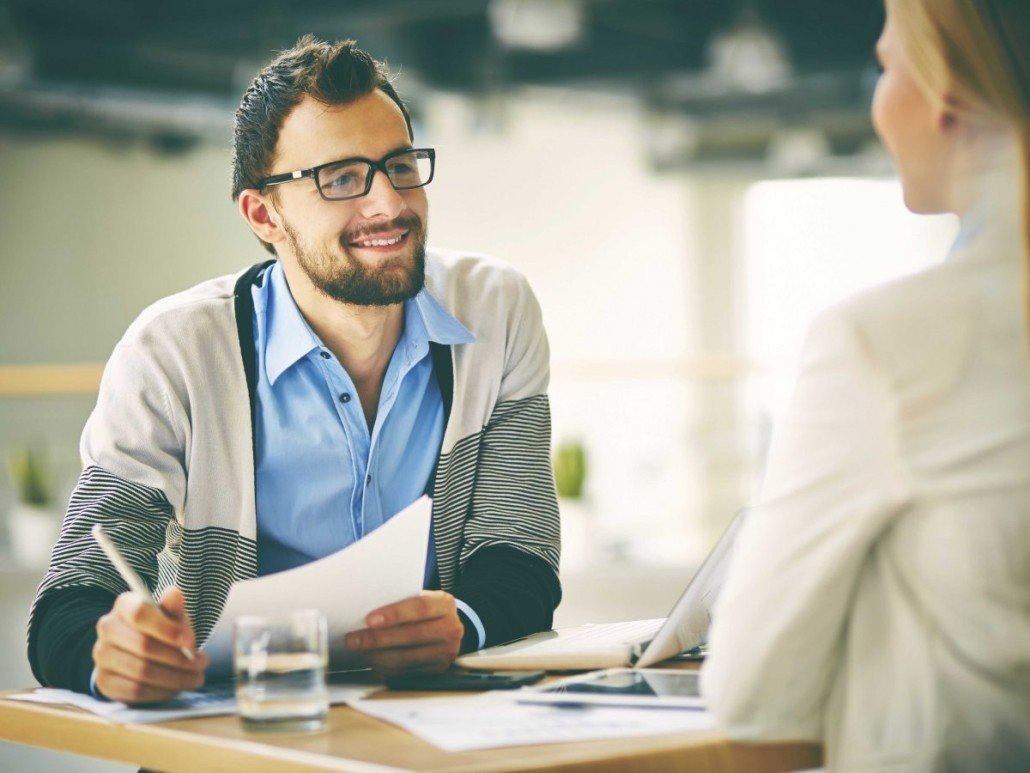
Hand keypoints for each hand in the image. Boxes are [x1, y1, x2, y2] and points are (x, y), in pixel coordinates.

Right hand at [93, 585, 208, 703]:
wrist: (139, 652)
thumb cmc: (161, 629)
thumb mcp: (171, 616)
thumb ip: (173, 607)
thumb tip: (175, 594)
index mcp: (124, 605)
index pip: (140, 614)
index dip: (166, 628)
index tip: (190, 641)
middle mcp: (107, 628)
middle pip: (143, 646)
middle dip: (178, 658)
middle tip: (202, 663)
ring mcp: (102, 656)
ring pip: (141, 671)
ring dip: (174, 678)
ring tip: (196, 677)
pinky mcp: (104, 682)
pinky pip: (135, 691)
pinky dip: (161, 691)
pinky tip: (177, 688)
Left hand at [345, 590, 464, 675]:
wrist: (448, 627)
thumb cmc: (425, 610)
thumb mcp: (421, 598)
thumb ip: (401, 602)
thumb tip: (364, 611)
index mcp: (445, 604)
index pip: (420, 608)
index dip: (394, 614)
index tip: (369, 620)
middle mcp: (451, 629)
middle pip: (411, 635)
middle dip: (378, 638)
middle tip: (353, 639)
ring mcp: (446, 652)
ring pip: (406, 657)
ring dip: (377, 655)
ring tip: (359, 650)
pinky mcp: (437, 670)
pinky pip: (406, 671)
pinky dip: (385, 667)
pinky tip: (372, 660)